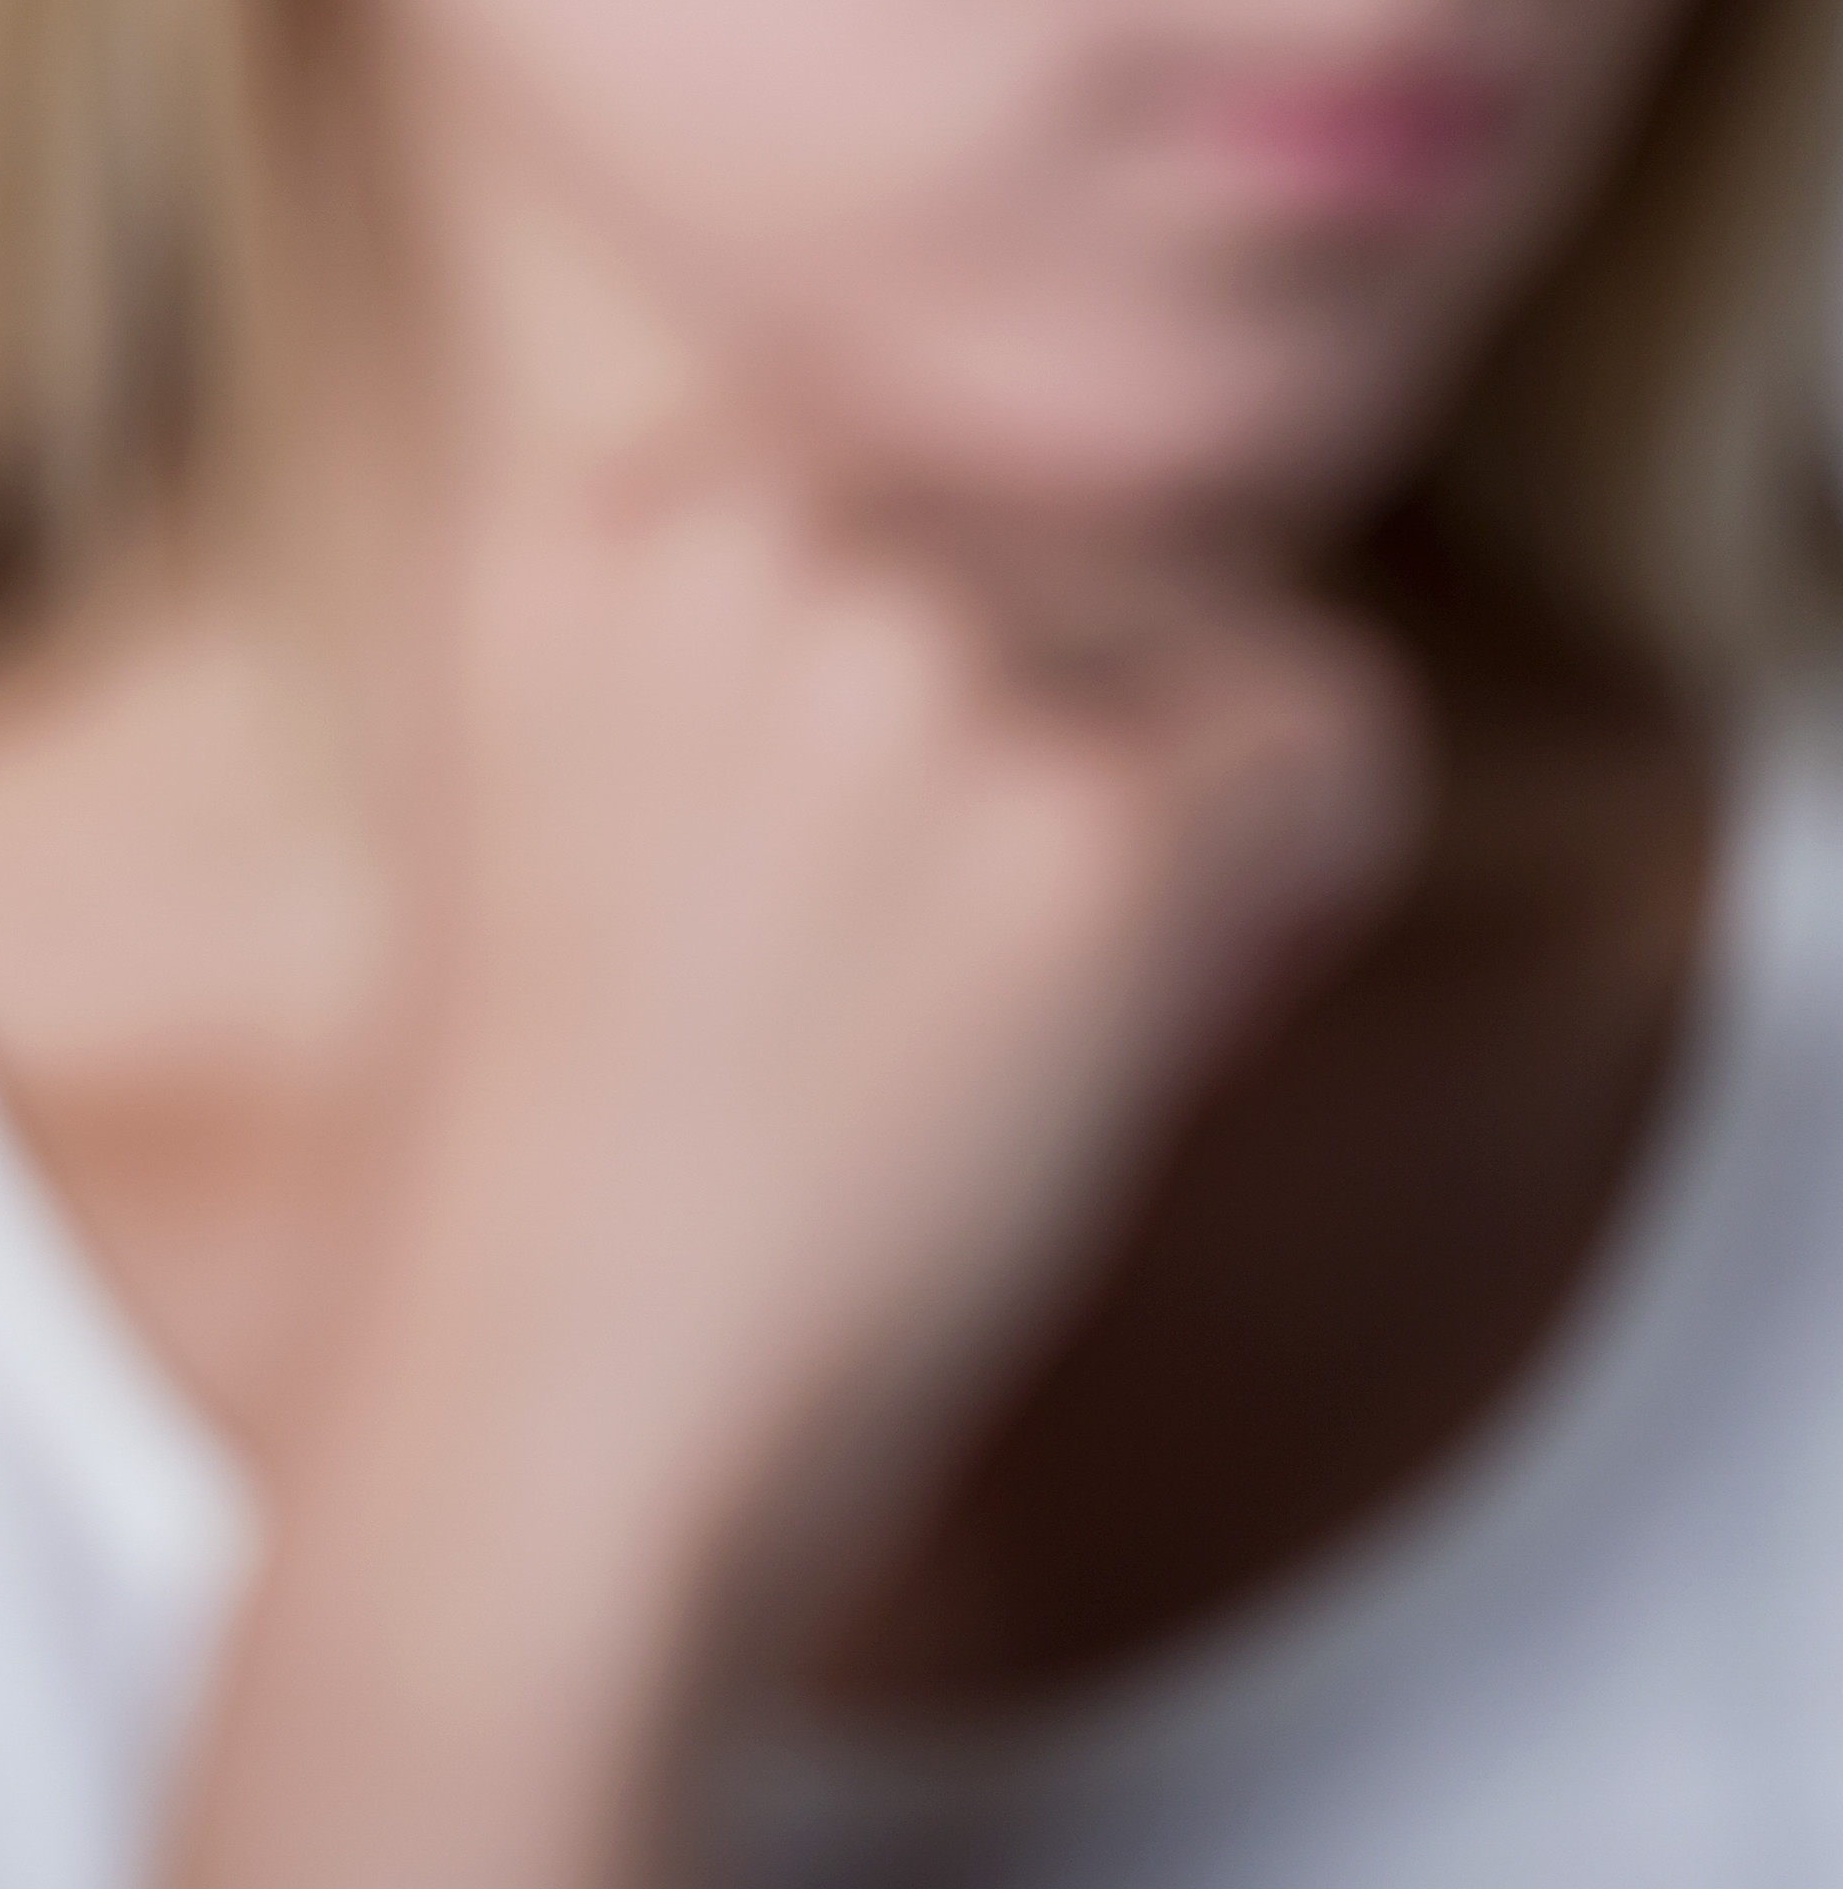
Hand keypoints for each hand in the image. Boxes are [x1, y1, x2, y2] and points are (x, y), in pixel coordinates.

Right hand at [387, 459, 1410, 1605]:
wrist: (559, 1402)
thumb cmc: (570, 1160)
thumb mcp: (555, 798)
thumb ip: (713, 644)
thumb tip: (997, 595)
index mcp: (585, 523)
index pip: (899, 486)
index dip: (950, 673)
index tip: (903, 842)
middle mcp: (742, 544)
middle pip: (1070, 552)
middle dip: (1083, 739)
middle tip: (984, 954)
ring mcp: (916, 669)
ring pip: (1217, 635)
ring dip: (1185, 805)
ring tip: (1045, 994)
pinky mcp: (1089, 823)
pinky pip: (1332, 750)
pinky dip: (1307, 878)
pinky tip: (1176, 1010)